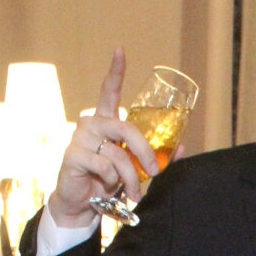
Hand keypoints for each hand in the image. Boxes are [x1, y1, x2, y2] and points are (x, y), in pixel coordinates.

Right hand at [48, 47, 159, 227]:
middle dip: (145, 152)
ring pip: (118, 154)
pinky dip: (111, 180)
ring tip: (132, 192)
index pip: (109, 91)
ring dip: (130, 177)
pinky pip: (104, 166)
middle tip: (154, 172)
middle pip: (125, 128)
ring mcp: (80, 138)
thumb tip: (182, 148)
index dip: (115, 71)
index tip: (120, 51)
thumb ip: (154, 156)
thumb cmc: (107, 181)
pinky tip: (105, 186)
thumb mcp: (134, 167)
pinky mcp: (73, 155)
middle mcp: (91, 124)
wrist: (82, 204)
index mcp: (105, 121)